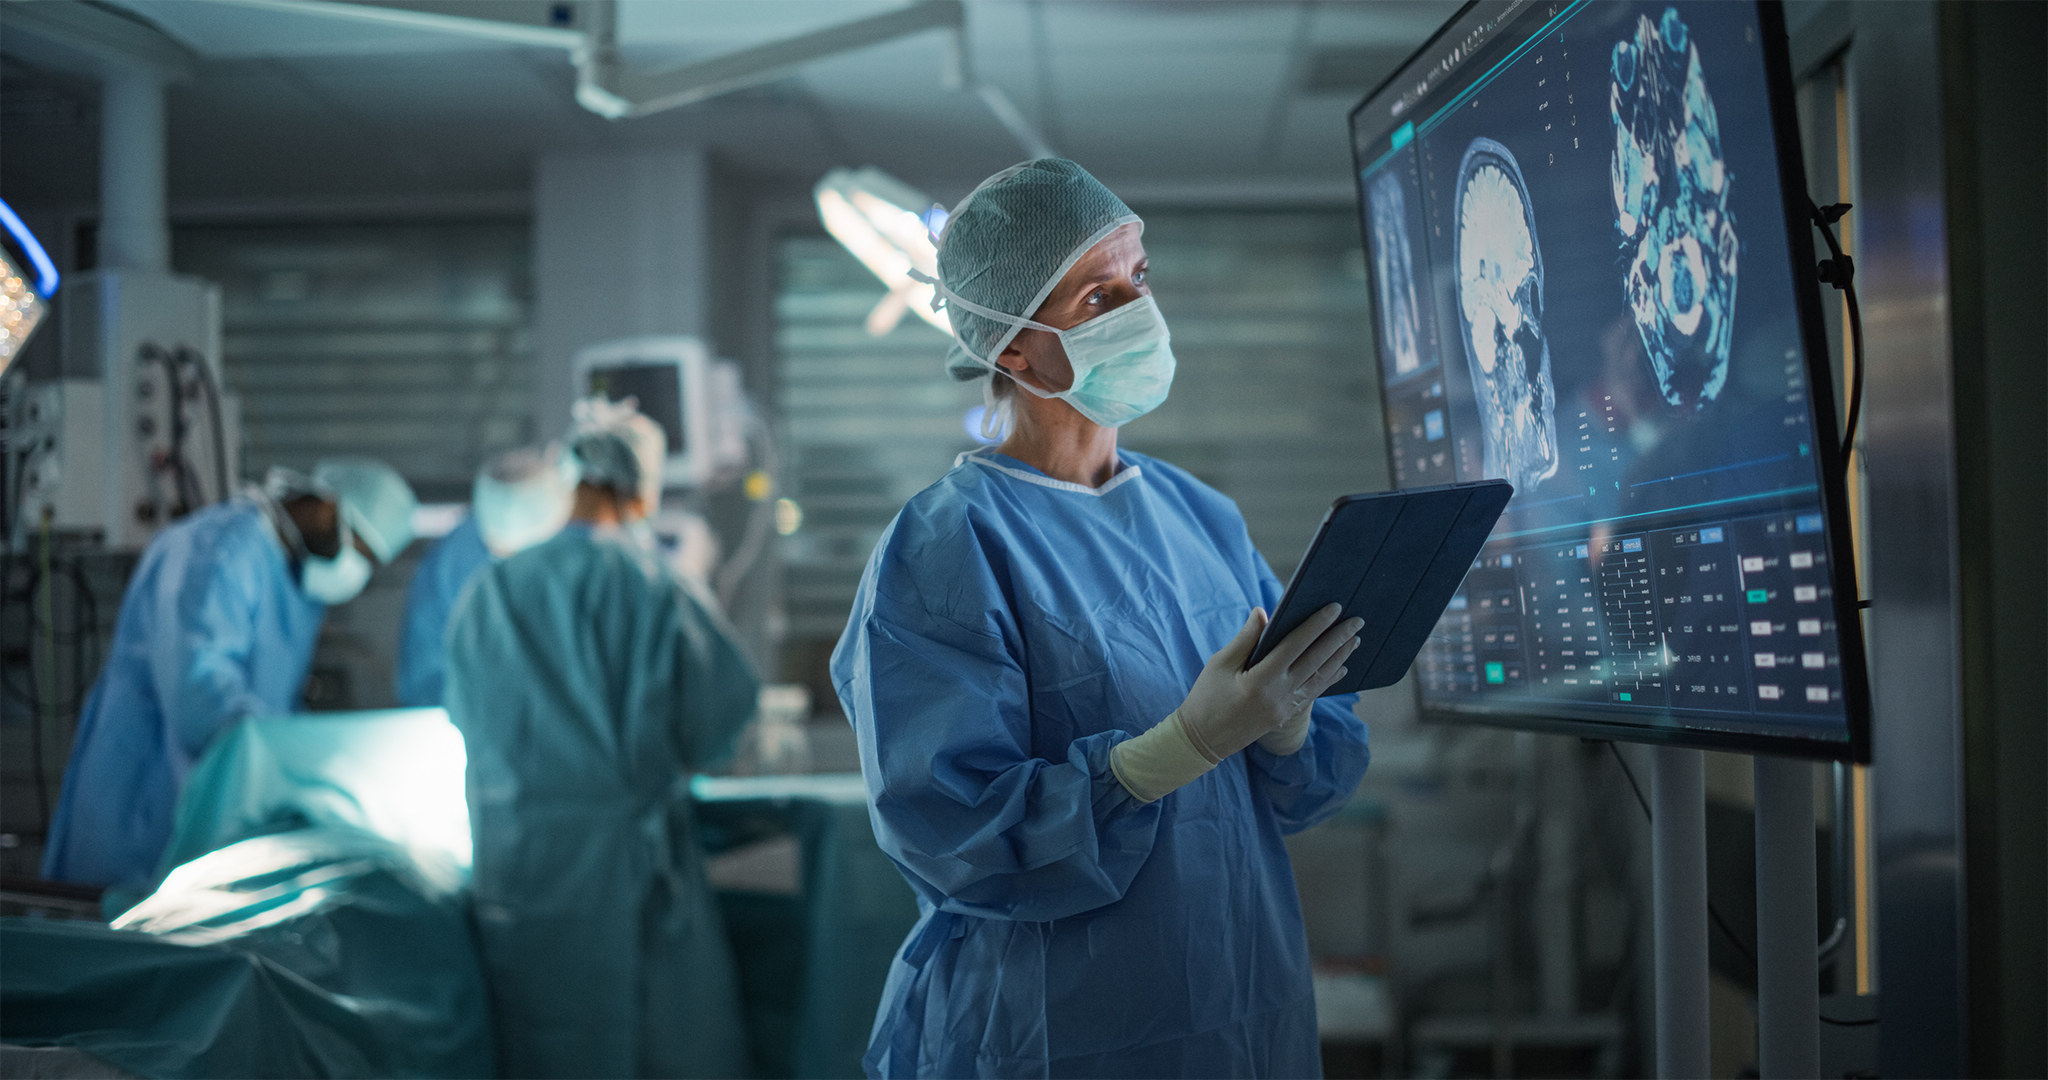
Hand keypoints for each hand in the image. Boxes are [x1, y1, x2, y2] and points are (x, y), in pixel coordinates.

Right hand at [1176, 604, 1361, 761]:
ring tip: (1354, 640)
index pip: (1296, 645)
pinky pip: (1313, 694)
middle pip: (1316, 661)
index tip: (1335, 607)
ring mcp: (1285, 709)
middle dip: (1338, 639)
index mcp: (1260, 679)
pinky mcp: (1285, 717)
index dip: (1317, 625)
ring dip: (1339, 658)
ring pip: (1319, 679)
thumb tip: (1264, 612)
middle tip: (1357, 621)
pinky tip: (1341, 668)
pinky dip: (1328, 679)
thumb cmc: (1206, 696)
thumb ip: (1246, 638)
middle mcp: (1278, 695)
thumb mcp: (1220, 663)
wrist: (1202, 740)